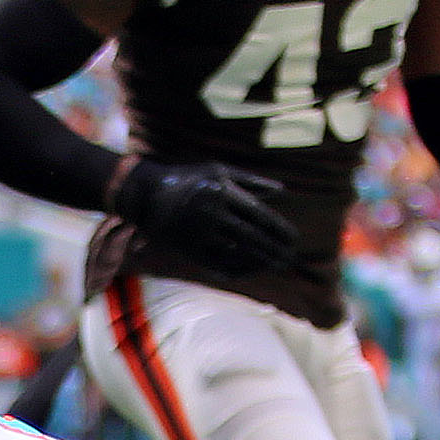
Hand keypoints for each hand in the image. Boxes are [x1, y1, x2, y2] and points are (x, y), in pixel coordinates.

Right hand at [111, 159, 298, 277]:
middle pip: (252, 236)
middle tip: (290, 258)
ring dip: (260, 261)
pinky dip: (237, 268)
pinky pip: (217, 263)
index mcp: (222, 192)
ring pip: (237, 252)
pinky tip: (251, 269)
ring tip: (276, 265)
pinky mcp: (187, 249)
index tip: (293, 239)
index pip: (259, 215)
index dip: (279, 229)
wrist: (146, 195)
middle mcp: (211, 213)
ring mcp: (198, 233)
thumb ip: (251, 181)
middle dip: (274, 249)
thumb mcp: (219, 171)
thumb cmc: (188, 178)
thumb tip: (282, 193)